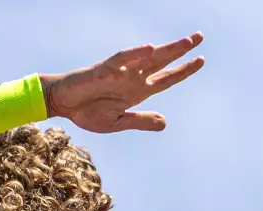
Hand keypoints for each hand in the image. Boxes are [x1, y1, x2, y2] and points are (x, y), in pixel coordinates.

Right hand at [41, 33, 205, 132]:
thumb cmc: (87, 111)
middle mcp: (132, 78)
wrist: (62, 104)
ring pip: (148, 57)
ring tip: (186, 42)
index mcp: (137, 91)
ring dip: (167, 50)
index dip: (183, 70)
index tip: (200, 61)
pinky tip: (150, 48)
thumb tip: (165, 122)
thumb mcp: (117, 122)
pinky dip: (135, 53)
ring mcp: (120, 72)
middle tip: (199, 37)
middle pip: (162, 62)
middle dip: (181, 50)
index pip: (165, 78)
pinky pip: (122, 59)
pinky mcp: (104, 69)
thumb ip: (140, 121)